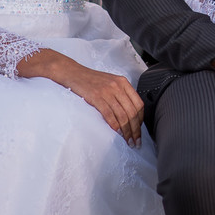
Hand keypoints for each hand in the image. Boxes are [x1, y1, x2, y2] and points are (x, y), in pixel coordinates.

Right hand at [18, 49, 144, 146]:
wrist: (73, 73)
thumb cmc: (91, 80)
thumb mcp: (111, 82)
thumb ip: (121, 94)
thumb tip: (130, 113)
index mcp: (123, 82)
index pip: (139, 104)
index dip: (141, 119)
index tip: (139, 130)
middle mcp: (118, 86)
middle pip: (132, 112)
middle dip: (136, 129)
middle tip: (136, 141)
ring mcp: (107, 91)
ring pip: (123, 115)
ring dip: (127, 131)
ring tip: (128, 141)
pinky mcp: (97, 97)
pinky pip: (109, 115)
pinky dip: (115, 126)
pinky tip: (117, 133)